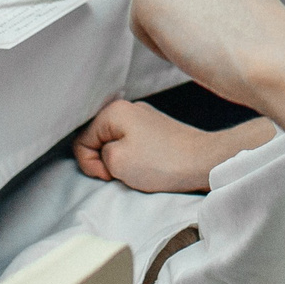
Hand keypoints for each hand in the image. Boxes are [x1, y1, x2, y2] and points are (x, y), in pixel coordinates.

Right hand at [73, 99, 248, 193]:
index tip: (109, 175)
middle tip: (122, 174)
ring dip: (121, 163)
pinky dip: (135, 160)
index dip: (90, 163)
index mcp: (114, 110)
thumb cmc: (161, 162)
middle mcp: (129, 109)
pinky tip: (148, 168)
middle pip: (98, 141)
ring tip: (138, 172)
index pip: (81, 140)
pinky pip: (133, 146)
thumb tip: (106, 154)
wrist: (203, 161)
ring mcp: (144, 119)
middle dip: (105, 161)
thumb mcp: (116, 161)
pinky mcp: (157, 131)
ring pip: (116, 145)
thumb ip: (97, 155)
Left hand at [128, 0, 284, 108]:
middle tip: (213, 27)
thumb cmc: (260, 33)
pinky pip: (138, 24)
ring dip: (168, 24)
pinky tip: (190, 43)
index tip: (223, 14)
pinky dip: (158, 43)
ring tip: (203, 35)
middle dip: (181, 7)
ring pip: (150, 2)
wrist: (268, 53)